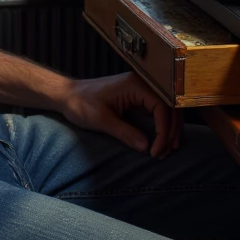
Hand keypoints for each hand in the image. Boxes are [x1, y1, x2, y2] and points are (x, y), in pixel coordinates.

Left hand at [60, 74, 181, 157]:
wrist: (67, 95)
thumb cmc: (80, 104)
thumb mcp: (101, 120)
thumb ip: (124, 132)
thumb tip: (146, 147)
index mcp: (135, 85)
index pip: (162, 107)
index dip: (163, 130)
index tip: (156, 150)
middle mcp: (143, 86)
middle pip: (170, 108)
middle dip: (171, 132)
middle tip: (165, 153)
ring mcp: (142, 93)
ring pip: (167, 111)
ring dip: (170, 131)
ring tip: (166, 151)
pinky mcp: (138, 101)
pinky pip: (158, 114)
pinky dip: (162, 128)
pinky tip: (162, 143)